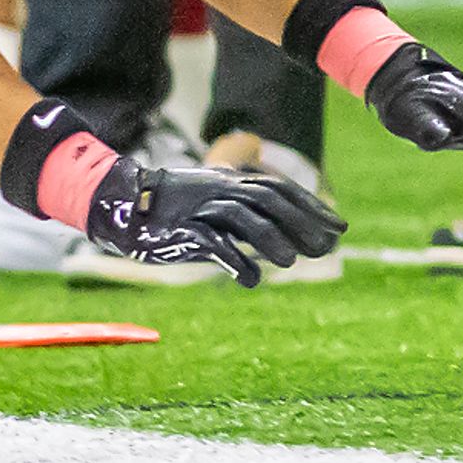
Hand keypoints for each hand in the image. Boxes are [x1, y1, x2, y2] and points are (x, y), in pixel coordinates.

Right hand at [75, 153, 343, 288]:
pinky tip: (251, 280)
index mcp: (228, 182)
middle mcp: (218, 190)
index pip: (277, 188)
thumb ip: (247, 221)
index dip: (311, 206)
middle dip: (300, 222)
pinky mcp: (181, 229)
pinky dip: (234, 260)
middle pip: (266, 199)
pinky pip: (211, 243)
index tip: (339, 226)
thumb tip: (289, 243)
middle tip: (327, 248)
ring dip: (271, 239)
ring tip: (292, 262)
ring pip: (241, 217)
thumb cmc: (174, 211)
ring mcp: (199, 208)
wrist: (123, 204)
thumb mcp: (214, 209)